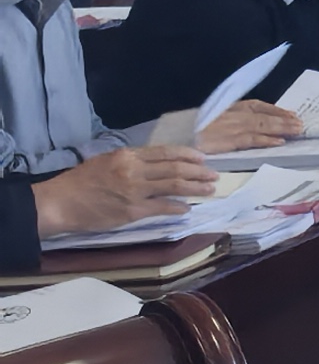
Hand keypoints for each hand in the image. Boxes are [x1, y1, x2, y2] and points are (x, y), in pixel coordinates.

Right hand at [32, 145, 221, 233]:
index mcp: (128, 155)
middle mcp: (134, 170)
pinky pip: (162, 208)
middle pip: (175, 169)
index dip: (188, 155)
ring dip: (195, 188)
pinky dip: (178, 208)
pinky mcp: (133, 211)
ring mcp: (135, 191)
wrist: (59, 203)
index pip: (165, 152)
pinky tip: (187, 209)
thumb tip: (157, 163)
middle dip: (198, 172)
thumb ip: (132, 160)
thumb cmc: (80, 181)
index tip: (202, 158)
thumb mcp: (106, 160)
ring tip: (209, 189)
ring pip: (173, 187)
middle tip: (214, 175)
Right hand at [196, 98, 303, 152]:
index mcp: (226, 107)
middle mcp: (231, 114)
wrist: (172, 135)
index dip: (274, 109)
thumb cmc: (186, 129)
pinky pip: (251, 140)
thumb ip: (226, 119)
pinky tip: (279, 142)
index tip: (289, 113)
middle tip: (300, 123)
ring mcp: (230, 127)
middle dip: (282, 119)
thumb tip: (247, 124)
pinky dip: (267, 140)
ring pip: (261, 125)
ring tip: (297, 131)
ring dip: (281, 128)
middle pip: (263, 115)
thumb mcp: (207, 118)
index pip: (255, 105)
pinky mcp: (227, 140)